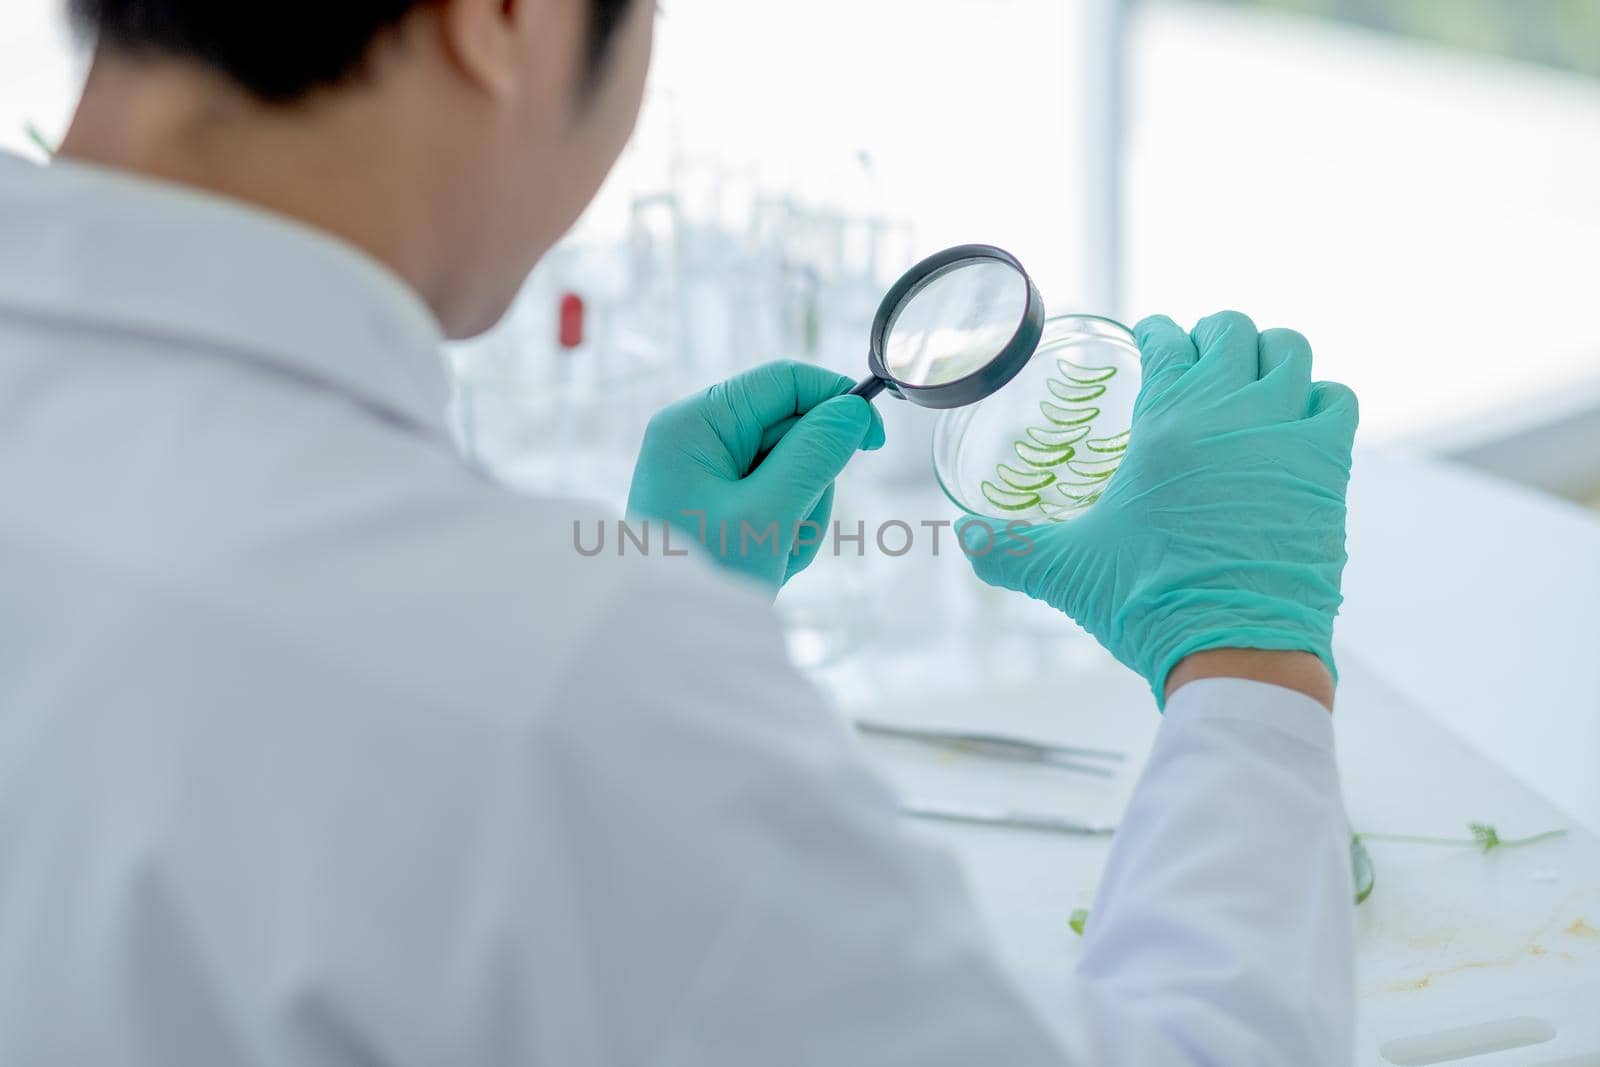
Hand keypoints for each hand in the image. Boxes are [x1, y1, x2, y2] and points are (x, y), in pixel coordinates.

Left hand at [628, 360, 885, 593]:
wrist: (668, 642)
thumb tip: (854, 410)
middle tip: (791, 529)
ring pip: (792, 467)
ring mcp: (707, 468)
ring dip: (800, 512)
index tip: (874, 440)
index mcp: (695, 423)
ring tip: (774, 553)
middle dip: (810, 480)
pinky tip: (766, 558)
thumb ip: (816, 454)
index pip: (784, 381)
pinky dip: (785, 527)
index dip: (837, 401)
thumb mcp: (768, 513)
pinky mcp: (718, 497)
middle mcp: (698, 436)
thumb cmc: (706, 575)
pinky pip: (777, 497)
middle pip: (792, 427)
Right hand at [961, 312, 1358, 704]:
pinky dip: (1317, 399)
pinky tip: (1297, 421)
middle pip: (1232, 330)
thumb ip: (1010, 549)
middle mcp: (1232, 412)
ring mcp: (1288, 435)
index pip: (1167, 339)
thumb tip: (964, 542)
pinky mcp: (1329, 469)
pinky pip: (1336, 400)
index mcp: (1168, 421)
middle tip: (1194, 359)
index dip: (1155, 334)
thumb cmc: (1149, 601)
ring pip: (1290, 352)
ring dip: (1267, 354)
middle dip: (1209, 335)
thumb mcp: (1068, 571)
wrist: (1238, 650)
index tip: (1151, 341)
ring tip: (1249, 376)